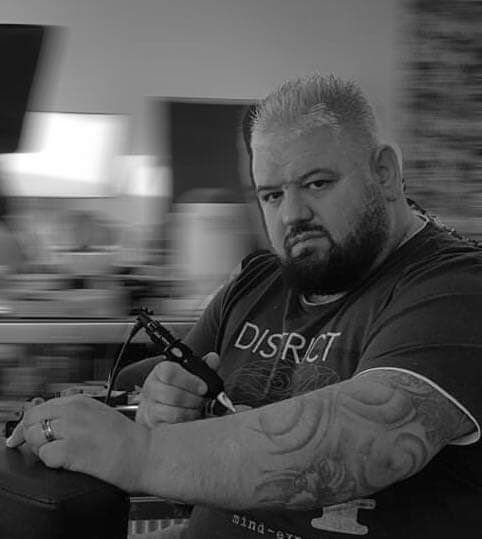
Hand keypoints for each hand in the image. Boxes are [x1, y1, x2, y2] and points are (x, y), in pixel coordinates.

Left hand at [6, 395, 149, 491]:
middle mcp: (74, 411)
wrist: (146, 454)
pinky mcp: (72, 450)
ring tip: (61, 454)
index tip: (30, 434)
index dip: (32, 423)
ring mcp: (73, 429)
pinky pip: (45, 456)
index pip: (40, 407)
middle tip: (44, 446)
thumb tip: (47, 424)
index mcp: (81, 401)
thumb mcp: (99, 415)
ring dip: (42, 448)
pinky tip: (69, 462)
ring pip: (34, 436)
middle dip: (33, 434)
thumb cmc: (128, 439)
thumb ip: (73, 415)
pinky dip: (52, 462)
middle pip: (32, 419)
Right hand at [136, 351, 219, 426]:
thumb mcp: (188, 372)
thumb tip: (213, 358)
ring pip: (173, 412)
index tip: (203, 388)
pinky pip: (172, 424)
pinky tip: (191, 416)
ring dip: (191, 411)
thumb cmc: (174, 386)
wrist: (155, 403)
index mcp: (160, 370)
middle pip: (173, 395)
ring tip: (198, 408)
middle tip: (204, 399)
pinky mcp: (153, 422)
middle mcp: (152, 387)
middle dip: (194, 399)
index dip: (189, 381)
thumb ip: (203, 365)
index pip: (169, 372)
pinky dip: (186, 421)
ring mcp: (150, 405)